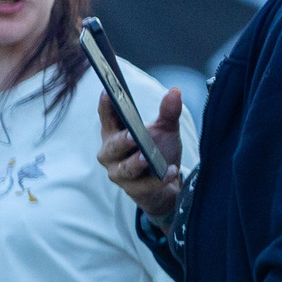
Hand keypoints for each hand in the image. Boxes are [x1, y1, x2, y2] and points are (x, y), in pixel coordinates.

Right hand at [97, 86, 184, 223]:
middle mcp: (111, 153)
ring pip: (125, 168)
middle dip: (122, 140)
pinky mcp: (133, 190)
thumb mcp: (165, 129)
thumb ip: (168, 112)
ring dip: (136, 163)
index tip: (108, 92)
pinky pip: (143, 185)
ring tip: (148, 158)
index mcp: (115, 133)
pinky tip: (170, 172)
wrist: (166, 183)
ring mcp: (119, 173)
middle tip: (132, 135)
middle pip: (113, 145)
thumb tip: (175, 92)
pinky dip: (157, 179)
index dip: (106, 106)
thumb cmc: (158, 150)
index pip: (107, 118)